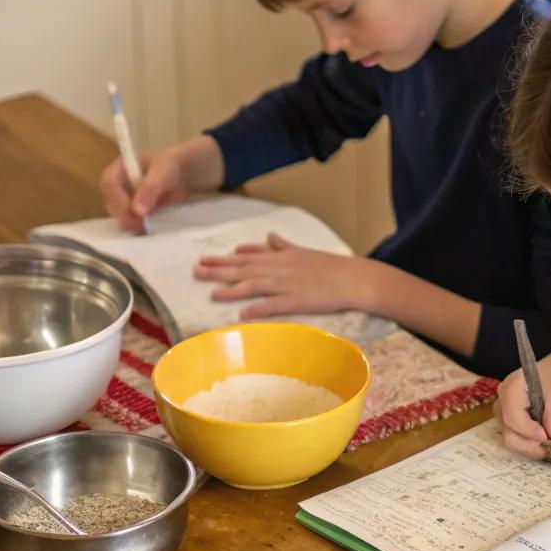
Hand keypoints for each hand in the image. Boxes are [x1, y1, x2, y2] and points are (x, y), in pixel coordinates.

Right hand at [100, 148, 189, 231]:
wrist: (182, 174)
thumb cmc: (169, 165)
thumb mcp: (161, 171)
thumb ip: (149, 188)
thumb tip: (137, 211)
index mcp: (120, 168)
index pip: (109, 183)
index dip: (117, 198)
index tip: (132, 210)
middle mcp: (118, 184)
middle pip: (111, 201)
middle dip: (124, 214)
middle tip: (140, 222)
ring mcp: (125, 199)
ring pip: (119, 214)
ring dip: (130, 222)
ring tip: (145, 226)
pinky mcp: (134, 211)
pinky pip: (129, 221)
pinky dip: (136, 226)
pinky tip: (147, 228)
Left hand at [193, 234, 371, 316]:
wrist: (354, 278)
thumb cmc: (330, 266)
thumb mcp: (304, 251)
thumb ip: (283, 245)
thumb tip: (269, 236)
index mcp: (281, 256)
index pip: (248, 257)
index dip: (225, 258)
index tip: (205, 258)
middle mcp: (281, 268)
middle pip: (244, 269)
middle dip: (219, 270)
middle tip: (196, 271)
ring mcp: (289, 284)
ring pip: (255, 285)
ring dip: (232, 289)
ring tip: (212, 293)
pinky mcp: (299, 301)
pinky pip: (275, 305)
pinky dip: (259, 309)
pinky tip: (243, 314)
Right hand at [496, 357, 550, 459]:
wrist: (548, 377)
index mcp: (510, 390)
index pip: (514, 419)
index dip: (531, 432)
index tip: (550, 438)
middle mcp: (500, 403)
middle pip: (509, 435)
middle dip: (531, 446)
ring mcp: (500, 414)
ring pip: (510, 441)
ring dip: (531, 448)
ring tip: (548, 446)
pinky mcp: (504, 422)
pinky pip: (513, 439)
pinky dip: (528, 445)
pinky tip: (541, 442)